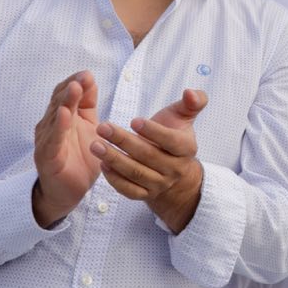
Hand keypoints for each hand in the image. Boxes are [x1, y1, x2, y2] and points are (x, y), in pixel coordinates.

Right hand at [32, 71, 101, 226]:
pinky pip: (53, 140)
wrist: (69, 190)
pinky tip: (64, 115)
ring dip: (64, 102)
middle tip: (81, 78)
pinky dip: (58, 127)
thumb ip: (87, 104)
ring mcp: (47, 140)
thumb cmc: (79, 156)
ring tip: (74, 89)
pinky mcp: (48, 157)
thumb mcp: (88, 126)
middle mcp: (50, 126)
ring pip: (54, 118)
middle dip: (70, 88)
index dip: (74, 83)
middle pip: (58, 102)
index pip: (64, 94)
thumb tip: (89, 78)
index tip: (87, 74)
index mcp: (61, 117)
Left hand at [91, 89, 207, 233]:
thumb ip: (192, 102)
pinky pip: (129, 190)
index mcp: (186, 148)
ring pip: (136, 173)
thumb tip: (190, 91)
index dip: (153, 131)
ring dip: (114, 159)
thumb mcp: (184, 117)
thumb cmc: (174, 136)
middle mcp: (175, 169)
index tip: (133, 120)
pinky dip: (115, 179)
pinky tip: (103, 164)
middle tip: (103, 127)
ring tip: (96, 145)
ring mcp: (161, 184)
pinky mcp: (146, 195)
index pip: (171, 141)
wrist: (176, 171)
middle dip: (123, 141)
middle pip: (148, 156)